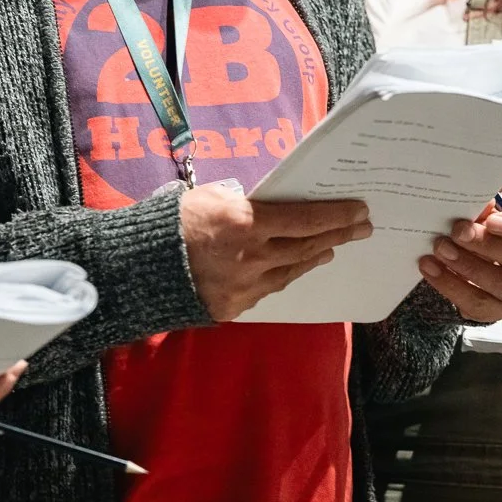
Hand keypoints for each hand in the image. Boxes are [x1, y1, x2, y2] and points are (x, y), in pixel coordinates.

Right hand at [180, 185, 370, 320]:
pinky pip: (269, 288)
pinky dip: (287, 274)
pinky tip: (296, 266)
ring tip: (332, 247)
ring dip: (316, 255)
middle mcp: (253, 256)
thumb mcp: (211, 195)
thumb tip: (271, 205)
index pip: (305, 218)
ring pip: (292, 270)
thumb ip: (245, 201)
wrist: (140, 268)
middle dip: (338, 235)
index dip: (335, 215)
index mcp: (247, 222)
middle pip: (306, 245)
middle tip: (361, 228)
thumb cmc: (173, 221)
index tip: (359, 210)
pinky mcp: (235, 306)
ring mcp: (246, 285)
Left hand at [418, 209, 501, 320]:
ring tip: (439, 250)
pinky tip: (432, 270)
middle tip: (455, 232)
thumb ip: (486, 209)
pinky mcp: (498, 311)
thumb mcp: (488, 214)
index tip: (491, 220)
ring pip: (499, 286)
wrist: (476, 259)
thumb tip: (480, 205)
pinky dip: (451, 287)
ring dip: (465, 267)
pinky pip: (477, 306)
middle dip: (483, 245)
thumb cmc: (486, 230)